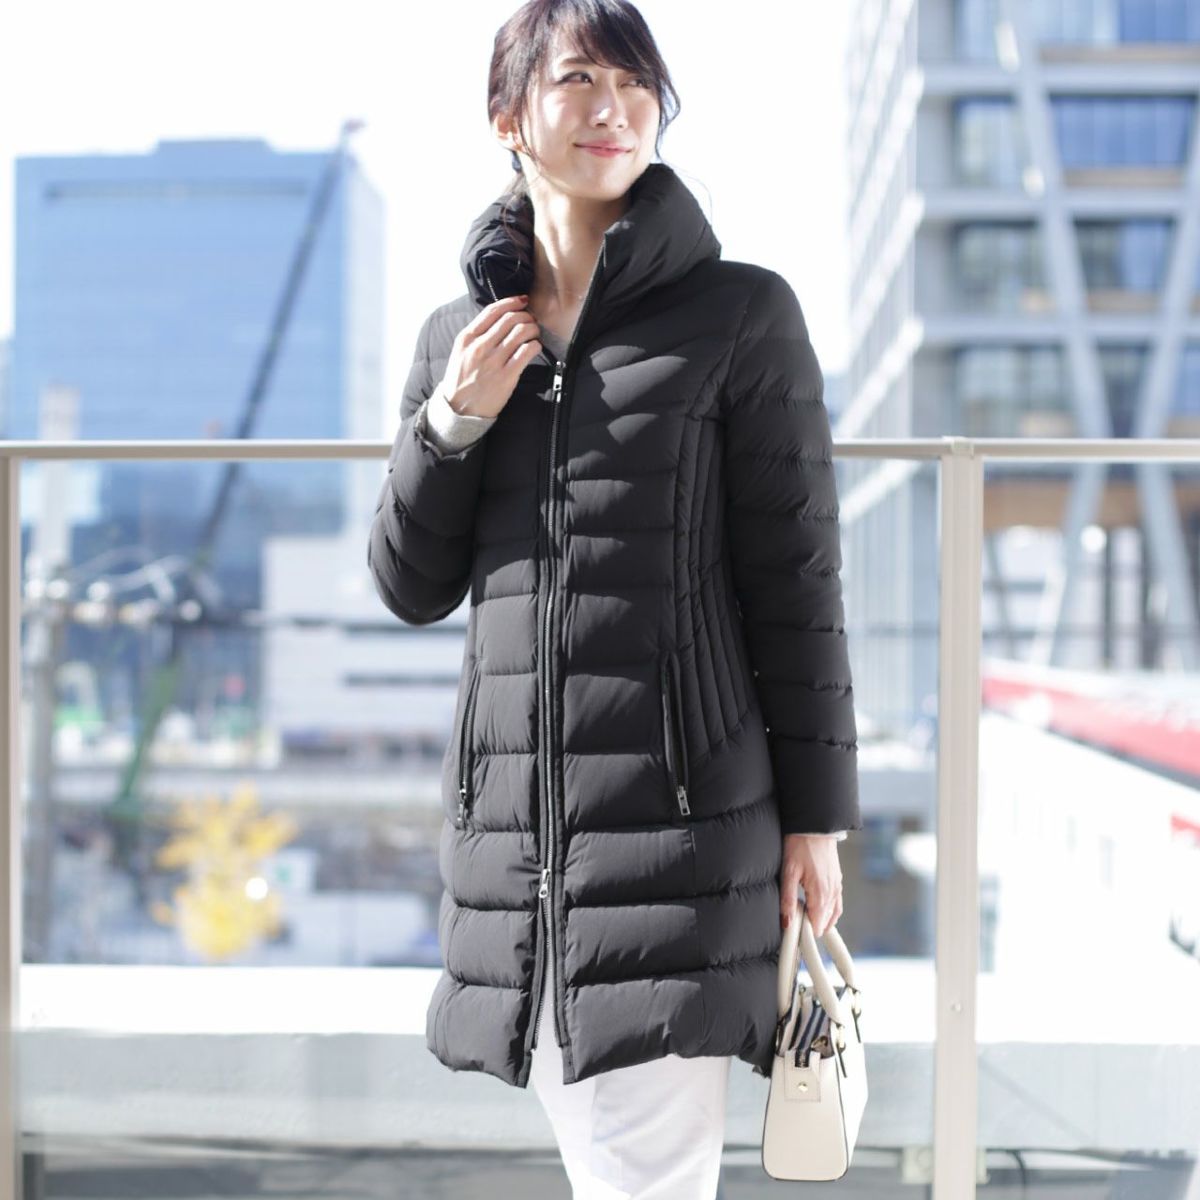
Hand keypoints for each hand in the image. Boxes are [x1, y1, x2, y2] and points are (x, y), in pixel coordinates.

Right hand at [442, 295, 541, 418]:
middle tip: (531, 320)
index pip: (493, 311)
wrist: (459, 410)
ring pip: (521, 332)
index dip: (511, 302)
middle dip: (525, 316)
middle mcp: (479, 347)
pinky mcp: (506, 376)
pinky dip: (535, 345)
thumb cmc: (461, 380)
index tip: (522, 301)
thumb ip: (476, 335)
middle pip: (510, 319)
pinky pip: (527, 352)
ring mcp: (493, 361)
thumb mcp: (460, 352)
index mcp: (466, 338)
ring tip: (534, 333)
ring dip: (533, 329)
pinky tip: (534, 348)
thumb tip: (500, 318)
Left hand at [780, 834, 842, 938]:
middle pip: (826, 921)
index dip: (807, 933)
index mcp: (821, 892)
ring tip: (808, 924)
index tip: (796, 937)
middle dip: (813, 928)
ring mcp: (837, 885)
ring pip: (834, 913)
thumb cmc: (800, 845)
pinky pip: (837, 902)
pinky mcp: (837, 879)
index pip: (818, 924)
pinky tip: (820, 910)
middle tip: (798, 931)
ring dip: (823, 921)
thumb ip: (787, 899)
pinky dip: (830, 911)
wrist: (816, 826)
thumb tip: (787, 922)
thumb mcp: (788, 871)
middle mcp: (832, 891)